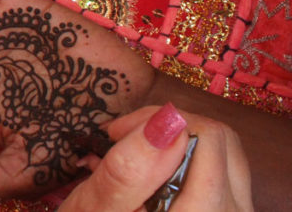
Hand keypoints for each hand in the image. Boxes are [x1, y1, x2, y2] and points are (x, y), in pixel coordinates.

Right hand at [61, 104, 251, 210]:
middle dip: (166, 130)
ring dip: (178, 143)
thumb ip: (129, 168)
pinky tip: (153, 176)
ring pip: (224, 155)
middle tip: (119, 140)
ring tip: (134, 156)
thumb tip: (168, 119)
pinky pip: (222, 173)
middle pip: (220, 141)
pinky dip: (187, 162)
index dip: (154, 121)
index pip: (206, 137)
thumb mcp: (96, 209)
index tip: (113, 133)